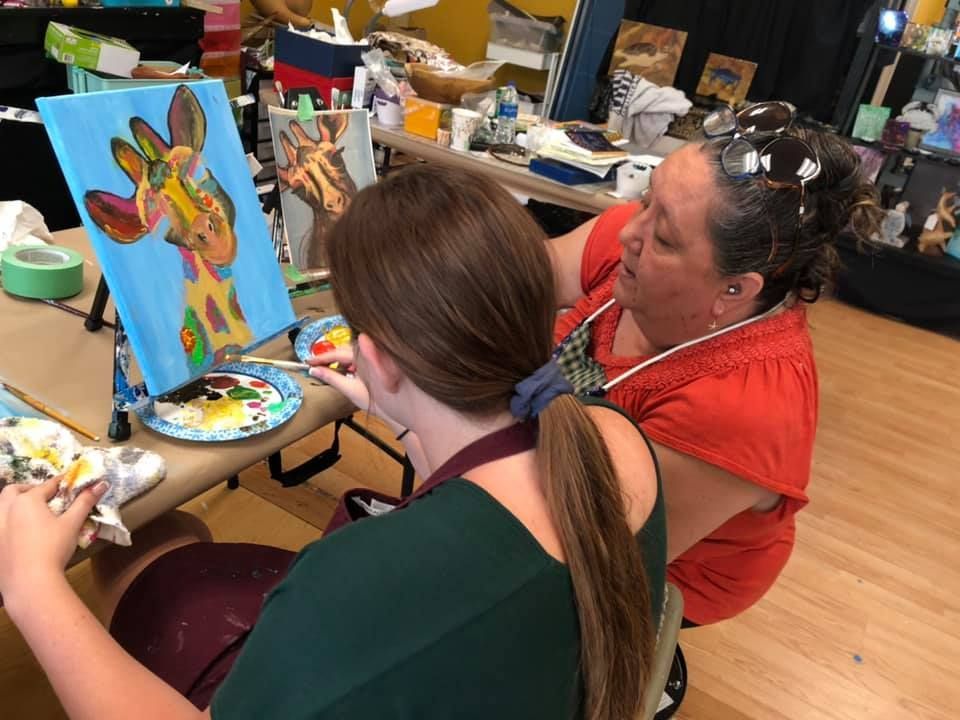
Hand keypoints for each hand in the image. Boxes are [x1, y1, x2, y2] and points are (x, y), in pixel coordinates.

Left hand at [0, 478, 107, 604]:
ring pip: (1, 507)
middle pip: (13, 491)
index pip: (47, 485)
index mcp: (27, 501)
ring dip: (13, 505)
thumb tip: (102, 484)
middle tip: (44, 498)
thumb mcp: (72, 523)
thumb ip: (85, 502)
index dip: (60, 482)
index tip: (70, 480)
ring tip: (30, 514)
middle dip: (28, 489)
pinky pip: (0, 527)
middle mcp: (6, 510)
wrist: (30, 582)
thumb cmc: (53, 548)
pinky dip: (8, 524)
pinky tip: (20, 535)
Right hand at [307, 348, 401, 431]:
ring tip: (329, 369)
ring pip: (355, 352)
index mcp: (364, 355)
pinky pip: (363, 355)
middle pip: (346, 350)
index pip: (338, 353)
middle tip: (315, 365)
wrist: (405, 408)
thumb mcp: (352, 390)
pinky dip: (353, 362)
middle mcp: (372, 349)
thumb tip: (314, 369)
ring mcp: (378, 353)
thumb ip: (332, 377)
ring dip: (342, 359)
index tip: (308, 361)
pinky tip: (348, 370)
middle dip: (331, 358)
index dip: (322, 357)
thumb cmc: (379, 401)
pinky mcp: (381, 358)